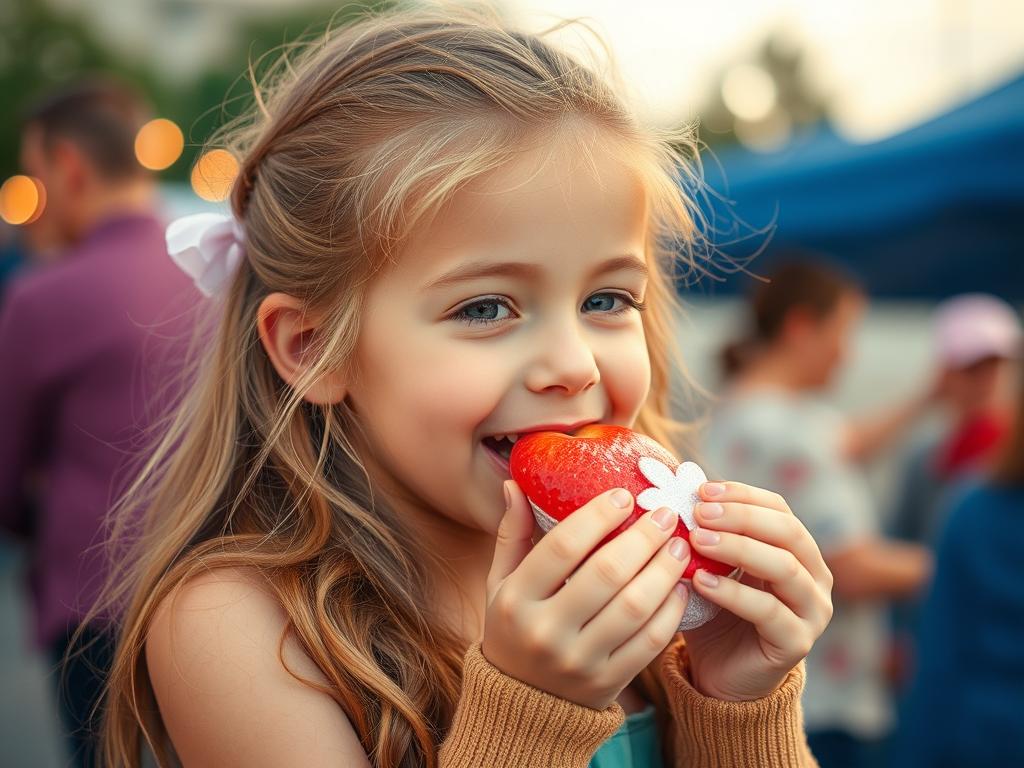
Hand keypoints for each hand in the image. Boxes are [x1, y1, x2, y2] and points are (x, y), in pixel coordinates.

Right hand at [482, 480, 691, 709]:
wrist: (520, 706)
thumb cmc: (512, 627)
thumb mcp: (499, 582)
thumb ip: (512, 534)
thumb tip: (515, 483)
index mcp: (514, 600)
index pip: (562, 547)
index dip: (597, 516)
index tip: (624, 495)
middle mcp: (545, 631)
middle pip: (606, 573)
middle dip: (643, 538)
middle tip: (665, 514)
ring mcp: (579, 661)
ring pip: (635, 606)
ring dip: (665, 570)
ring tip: (680, 545)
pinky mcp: (608, 683)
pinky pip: (650, 642)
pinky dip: (671, 611)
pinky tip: (680, 586)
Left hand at [682, 481, 832, 700]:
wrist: (720, 675)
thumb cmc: (714, 613)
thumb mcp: (709, 566)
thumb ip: (702, 534)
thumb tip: (674, 492)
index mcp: (797, 551)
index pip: (779, 509)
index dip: (742, 495)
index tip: (701, 490)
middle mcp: (814, 577)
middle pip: (788, 532)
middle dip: (741, 517)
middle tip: (699, 513)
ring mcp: (812, 611)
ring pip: (784, 568)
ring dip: (738, 548)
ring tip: (697, 541)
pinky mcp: (797, 643)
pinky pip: (768, 611)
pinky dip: (732, 592)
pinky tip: (700, 582)